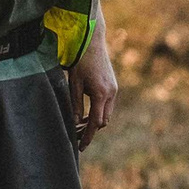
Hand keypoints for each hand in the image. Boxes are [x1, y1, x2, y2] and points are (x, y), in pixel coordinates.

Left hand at [71, 33, 117, 150]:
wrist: (93, 42)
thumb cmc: (81, 62)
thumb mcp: (74, 84)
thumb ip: (76, 105)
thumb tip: (76, 123)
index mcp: (100, 94)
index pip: (95, 122)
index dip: (88, 136)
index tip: (81, 146)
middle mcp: (111, 93)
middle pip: (104, 121)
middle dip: (92, 130)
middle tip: (77, 135)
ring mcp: (114, 89)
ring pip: (107, 113)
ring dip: (96, 120)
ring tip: (81, 124)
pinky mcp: (113, 86)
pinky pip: (108, 105)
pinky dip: (99, 111)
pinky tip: (89, 112)